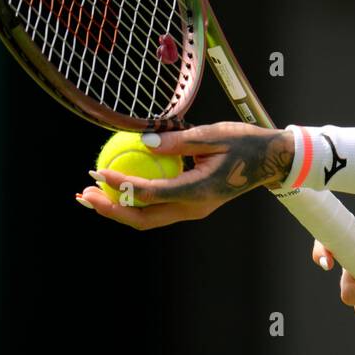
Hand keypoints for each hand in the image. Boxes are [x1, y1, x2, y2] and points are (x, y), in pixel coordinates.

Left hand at [75, 122, 291, 230]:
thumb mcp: (212, 135)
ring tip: (91, 195)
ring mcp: (193, 211)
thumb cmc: (246, 143)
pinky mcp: (192, 206)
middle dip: (109, 209)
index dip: (121, 184)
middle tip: (83, 194)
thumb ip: (178, 141)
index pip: (150, 193)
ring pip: (147, 219)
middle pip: (142, 219)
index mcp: (198, 192)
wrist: (272, 161)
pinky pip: (157, 210)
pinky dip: (135, 203)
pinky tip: (120, 188)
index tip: (98, 171)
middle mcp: (193, 208)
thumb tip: (143, 141)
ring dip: (118, 209)